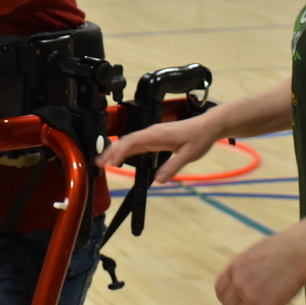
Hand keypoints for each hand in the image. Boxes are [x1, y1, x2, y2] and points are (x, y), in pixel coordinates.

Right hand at [95, 115, 220, 182]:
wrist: (207, 126)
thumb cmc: (199, 137)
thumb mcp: (189, 155)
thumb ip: (173, 167)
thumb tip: (159, 180)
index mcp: (157, 135)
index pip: (132, 142)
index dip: (119, 152)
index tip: (109, 163)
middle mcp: (152, 132)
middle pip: (126, 141)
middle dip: (111, 151)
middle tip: (98, 163)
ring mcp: (153, 134)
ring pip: (130, 141)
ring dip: (116, 150)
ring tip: (104, 161)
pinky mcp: (156, 137)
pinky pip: (137, 143)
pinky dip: (126, 150)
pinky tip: (122, 157)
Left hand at [215, 233, 305, 304]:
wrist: (299, 251)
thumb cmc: (283, 250)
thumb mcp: (254, 255)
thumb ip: (245, 270)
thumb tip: (243, 281)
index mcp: (234, 266)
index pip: (220, 288)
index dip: (227, 296)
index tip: (235, 299)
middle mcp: (238, 281)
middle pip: (227, 302)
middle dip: (237, 304)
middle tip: (249, 302)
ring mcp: (249, 294)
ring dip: (250, 304)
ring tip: (265, 298)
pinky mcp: (263, 304)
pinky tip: (274, 300)